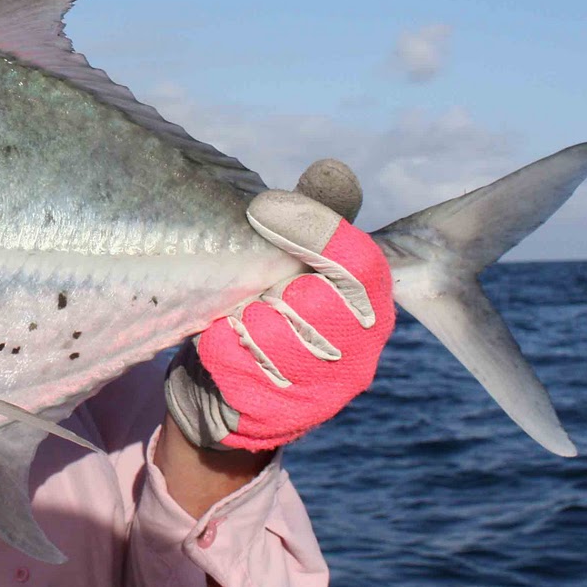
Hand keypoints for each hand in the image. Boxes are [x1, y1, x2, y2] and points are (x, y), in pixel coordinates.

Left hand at [166, 159, 393, 451]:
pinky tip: (217, 347)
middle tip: (251, 290)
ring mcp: (322, 394)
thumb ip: (313, 220)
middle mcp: (359, 356)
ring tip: (236, 319)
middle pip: (311, 299)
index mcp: (372, 310)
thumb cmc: (264, 312)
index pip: (362, 264)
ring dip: (239, 316)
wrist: (225, 396)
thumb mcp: (292, 264)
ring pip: (268, 330)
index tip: (263, 209)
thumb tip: (333, 169)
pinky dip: (214, 344)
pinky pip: (231, 360)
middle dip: (268, 286)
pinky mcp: (277, 417)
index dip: (314, 230)